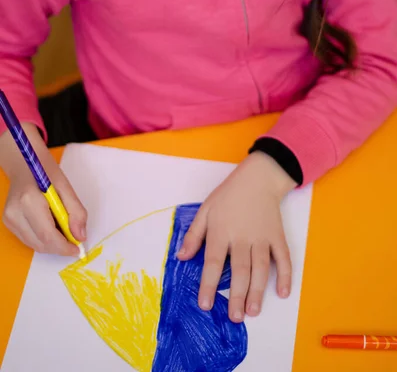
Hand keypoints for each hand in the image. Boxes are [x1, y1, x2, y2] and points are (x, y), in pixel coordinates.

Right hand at [1, 124, 86, 255]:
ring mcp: (9, 219)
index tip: (78, 249)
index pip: (47, 235)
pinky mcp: (9, 222)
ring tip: (63, 229)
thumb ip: (76, 212)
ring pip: (35, 245)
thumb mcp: (66, 187)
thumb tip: (80, 236)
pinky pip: (29, 239)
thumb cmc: (45, 172)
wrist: (24, 163)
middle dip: (60, 247)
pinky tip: (52, 226)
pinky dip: (44, 239)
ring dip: (52, 244)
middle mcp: (15, 213)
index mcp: (29, 201)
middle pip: (41, 244)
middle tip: (75, 240)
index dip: (64, 247)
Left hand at [178, 152, 296, 321]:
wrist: (258, 179)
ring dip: (258, 291)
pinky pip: (283, 258)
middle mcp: (242, 237)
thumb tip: (182, 257)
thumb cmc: (228, 195)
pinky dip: (285, 275)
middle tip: (235, 317)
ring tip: (253, 311)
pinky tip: (282, 292)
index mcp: (222, 231)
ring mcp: (262, 237)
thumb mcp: (206, 210)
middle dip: (237, 296)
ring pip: (261, 269)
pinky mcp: (277, 236)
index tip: (205, 304)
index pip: (214, 263)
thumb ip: (194, 235)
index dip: (209, 285)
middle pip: (240, 270)